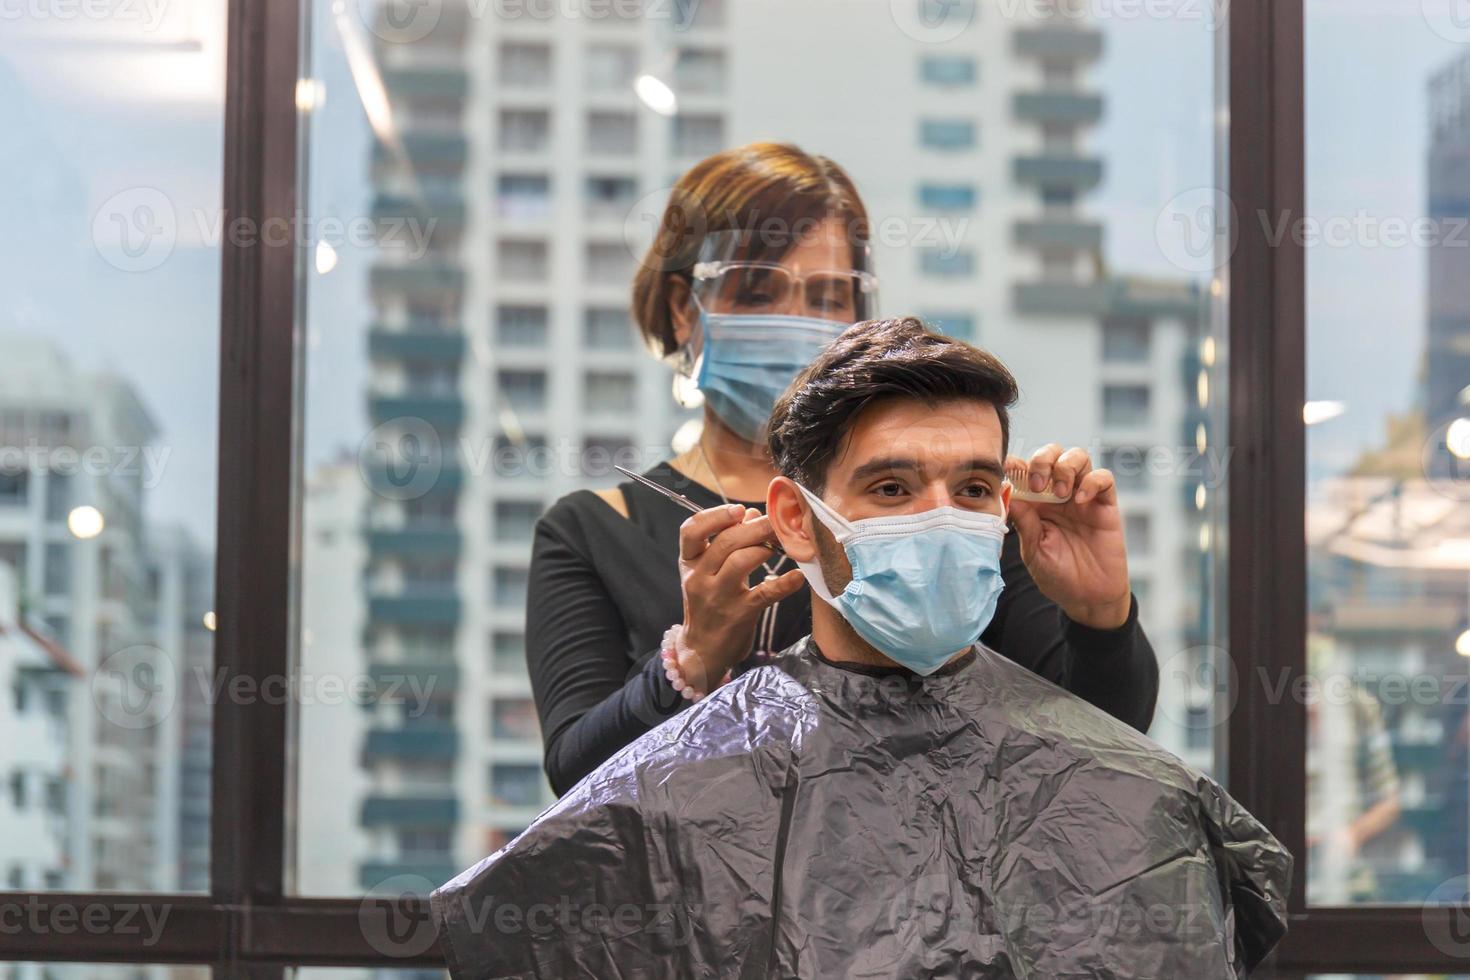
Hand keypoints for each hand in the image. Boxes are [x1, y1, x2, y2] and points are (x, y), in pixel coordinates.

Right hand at [677, 503, 805, 691]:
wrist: (703, 651)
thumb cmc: (709, 604)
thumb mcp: (708, 573)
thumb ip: (726, 543)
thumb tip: (751, 514)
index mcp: (689, 563)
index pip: (691, 531)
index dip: (714, 515)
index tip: (739, 509)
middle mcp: (699, 578)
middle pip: (725, 542)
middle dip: (754, 527)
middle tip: (775, 521)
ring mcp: (718, 597)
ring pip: (741, 562)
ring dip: (766, 547)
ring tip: (782, 542)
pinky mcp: (739, 615)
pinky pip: (764, 594)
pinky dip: (784, 583)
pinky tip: (797, 576)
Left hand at [1007, 444, 1131, 629]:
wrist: (1088, 597)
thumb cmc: (1057, 574)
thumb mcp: (1033, 550)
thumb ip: (1023, 521)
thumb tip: (1006, 491)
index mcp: (1035, 503)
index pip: (1025, 470)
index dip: (1016, 464)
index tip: (1008, 467)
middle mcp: (1058, 494)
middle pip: (1052, 454)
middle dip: (1042, 460)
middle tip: (1038, 485)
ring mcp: (1082, 497)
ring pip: (1078, 457)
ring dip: (1066, 466)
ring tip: (1061, 493)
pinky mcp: (1105, 505)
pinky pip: (1103, 478)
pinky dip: (1091, 482)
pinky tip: (1079, 500)